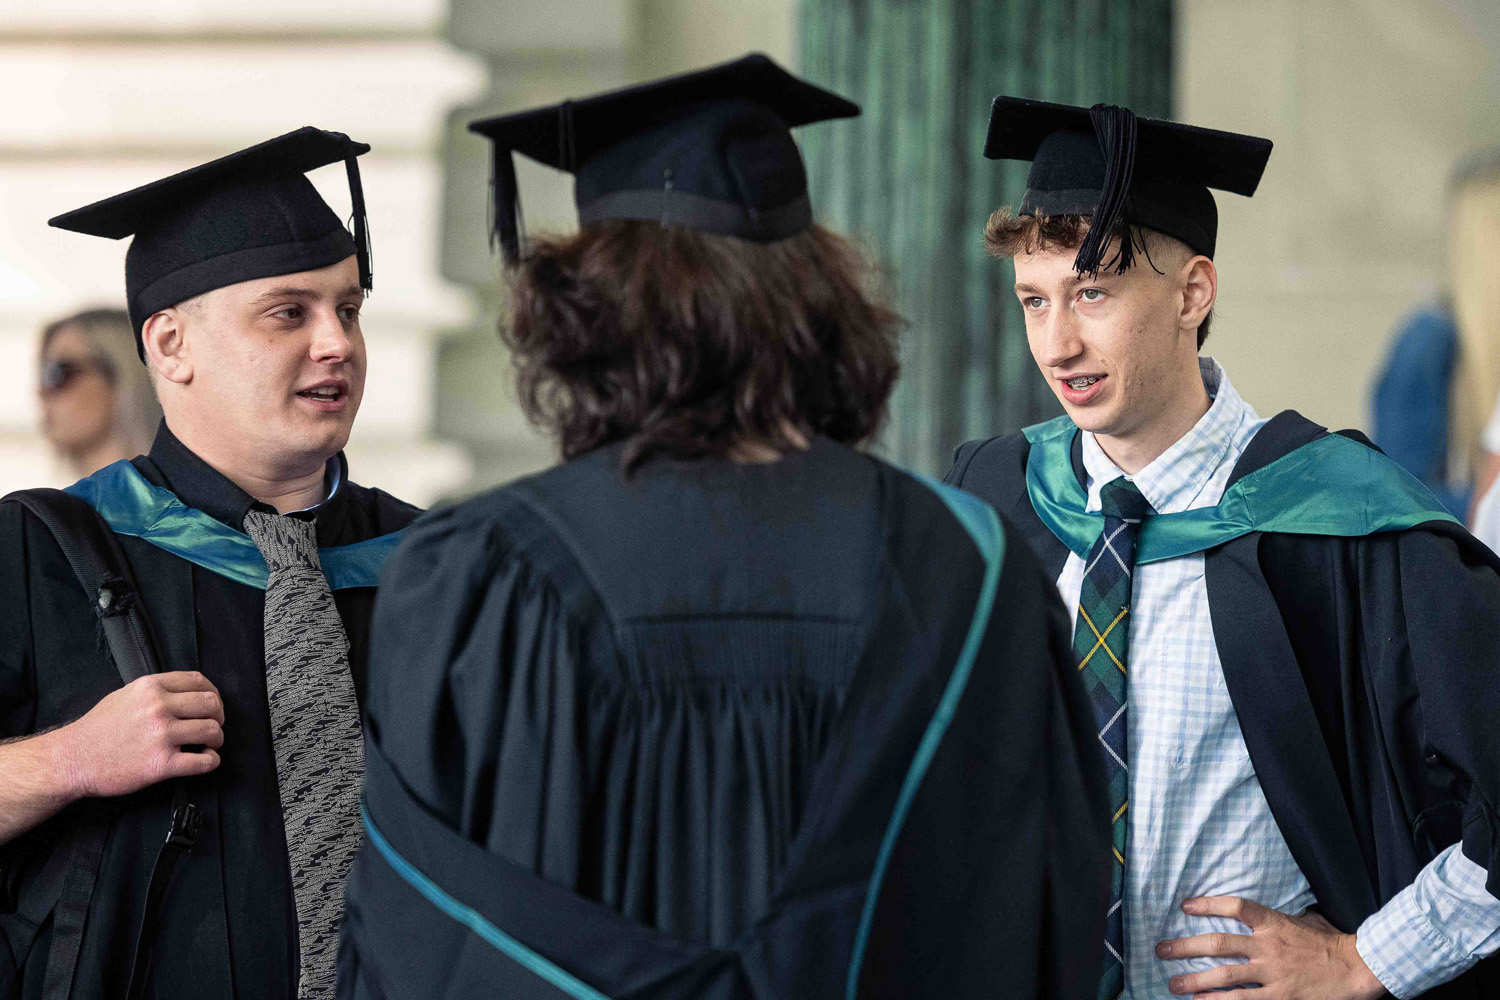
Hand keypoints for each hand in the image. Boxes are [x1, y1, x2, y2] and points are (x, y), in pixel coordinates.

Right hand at [59, 671, 223, 797]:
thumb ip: (156, 690)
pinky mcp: (161, 764)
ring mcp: (161, 735)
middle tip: (214, 726)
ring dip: (217, 740)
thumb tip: (186, 692)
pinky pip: (204, 762)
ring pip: (212, 731)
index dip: (213, 693)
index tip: (212, 705)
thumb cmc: (98, 729)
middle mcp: (158, 707)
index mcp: (150, 687)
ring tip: (209, 745)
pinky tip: (205, 760)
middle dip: (219, 716)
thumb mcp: (125, 695)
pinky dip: (211, 762)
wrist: (73, 759)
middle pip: (211, 704)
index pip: (198, 681)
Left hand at [1156, 896, 1386, 999]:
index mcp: (1274, 923)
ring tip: (1172, 983)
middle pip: (1218, 944)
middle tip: (1161, 950)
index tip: (1184, 906)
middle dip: (1186, 947)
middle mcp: (1268, 947)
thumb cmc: (1332, 943)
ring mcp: (1273, 974)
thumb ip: (1281, 918)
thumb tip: (1262, 914)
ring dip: (1195, 981)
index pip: (1235, 907)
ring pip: (1225, 976)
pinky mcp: (1280, 997)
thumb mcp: (1306, 920)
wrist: (1359, 969)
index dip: (1207, 904)